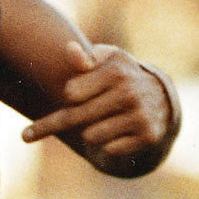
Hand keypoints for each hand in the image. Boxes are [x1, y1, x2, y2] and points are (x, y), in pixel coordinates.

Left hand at [22, 40, 175, 175]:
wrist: (160, 98)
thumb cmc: (120, 78)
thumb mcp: (105, 62)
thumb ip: (83, 59)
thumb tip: (70, 49)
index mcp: (117, 70)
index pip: (71, 93)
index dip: (69, 96)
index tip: (71, 96)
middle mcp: (130, 91)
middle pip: (76, 116)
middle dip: (62, 122)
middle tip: (38, 131)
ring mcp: (141, 115)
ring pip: (90, 136)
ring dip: (91, 133)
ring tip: (103, 122)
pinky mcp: (148, 136)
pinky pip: (110, 150)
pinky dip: (110, 145)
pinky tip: (120, 134)